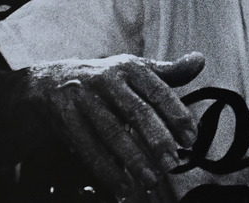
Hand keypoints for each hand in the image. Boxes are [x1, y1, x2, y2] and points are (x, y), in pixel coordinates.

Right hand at [25, 52, 205, 199]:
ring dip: (134, 160)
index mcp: (130, 67)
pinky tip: (123, 186)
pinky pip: (89, 148)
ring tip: (152, 180)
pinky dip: (107, 170)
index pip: (158, 91)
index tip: (191, 138)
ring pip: (112, 133)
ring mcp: (85, 99)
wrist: (49, 80)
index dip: (177, 115)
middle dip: (157, 139)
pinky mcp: (66, 119)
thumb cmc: (106, 78)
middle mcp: (107, 80)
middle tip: (173, 163)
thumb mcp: (134, 69)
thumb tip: (199, 60)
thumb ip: (168, 72)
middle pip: (136, 112)